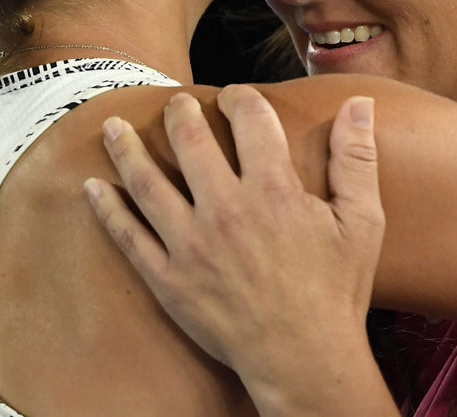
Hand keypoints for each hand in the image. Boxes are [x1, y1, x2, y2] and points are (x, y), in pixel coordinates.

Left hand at [85, 86, 396, 415]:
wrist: (304, 359)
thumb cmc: (336, 291)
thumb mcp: (362, 221)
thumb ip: (356, 158)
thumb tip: (359, 104)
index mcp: (273, 189)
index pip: (250, 119)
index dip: (240, 98)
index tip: (234, 96)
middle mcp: (226, 209)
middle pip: (190, 140)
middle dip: (179, 112)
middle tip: (174, 103)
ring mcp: (191, 245)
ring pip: (147, 182)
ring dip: (126, 149)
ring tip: (114, 127)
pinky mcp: (169, 280)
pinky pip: (128, 237)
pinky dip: (107, 209)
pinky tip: (93, 187)